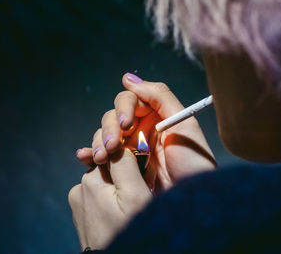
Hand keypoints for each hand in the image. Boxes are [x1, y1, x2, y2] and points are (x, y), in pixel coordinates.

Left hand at [68, 149, 151, 249]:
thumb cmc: (128, 232)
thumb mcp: (133, 196)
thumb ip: (125, 164)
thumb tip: (119, 145)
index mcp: (89, 180)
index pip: (113, 155)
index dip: (133, 164)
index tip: (144, 181)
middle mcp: (79, 190)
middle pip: (110, 171)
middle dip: (126, 180)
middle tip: (140, 198)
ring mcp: (78, 206)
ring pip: (106, 187)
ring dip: (119, 194)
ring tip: (130, 213)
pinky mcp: (82, 219)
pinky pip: (100, 202)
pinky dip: (111, 205)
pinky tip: (120, 219)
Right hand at [76, 73, 216, 190]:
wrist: (192, 202)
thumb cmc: (194, 164)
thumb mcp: (185, 124)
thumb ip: (160, 97)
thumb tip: (128, 78)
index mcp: (156, 116)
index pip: (130, 101)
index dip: (123, 108)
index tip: (125, 124)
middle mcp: (141, 130)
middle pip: (113, 117)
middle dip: (109, 128)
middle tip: (113, 146)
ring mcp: (130, 150)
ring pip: (104, 135)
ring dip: (99, 142)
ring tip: (102, 158)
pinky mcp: (122, 169)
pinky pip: (101, 157)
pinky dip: (90, 154)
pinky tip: (86, 158)